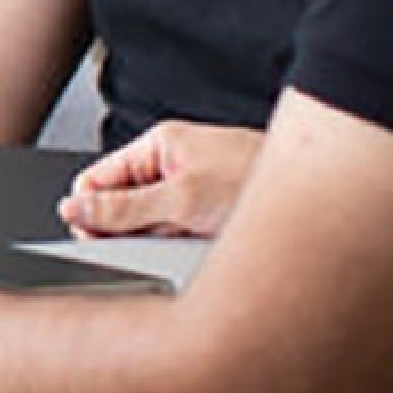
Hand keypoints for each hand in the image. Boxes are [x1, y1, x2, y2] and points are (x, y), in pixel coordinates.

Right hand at [58, 121, 261, 237]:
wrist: (318, 201)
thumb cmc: (257, 181)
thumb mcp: (180, 200)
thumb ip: (122, 209)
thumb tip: (73, 208)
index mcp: (161, 146)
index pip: (98, 179)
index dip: (89, 210)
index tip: (93, 235)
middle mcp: (174, 165)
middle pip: (121, 208)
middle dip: (131, 230)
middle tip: (160, 234)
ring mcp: (191, 191)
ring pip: (149, 228)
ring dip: (162, 241)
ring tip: (193, 235)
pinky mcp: (208, 215)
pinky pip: (177, 237)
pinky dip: (183, 246)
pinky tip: (203, 245)